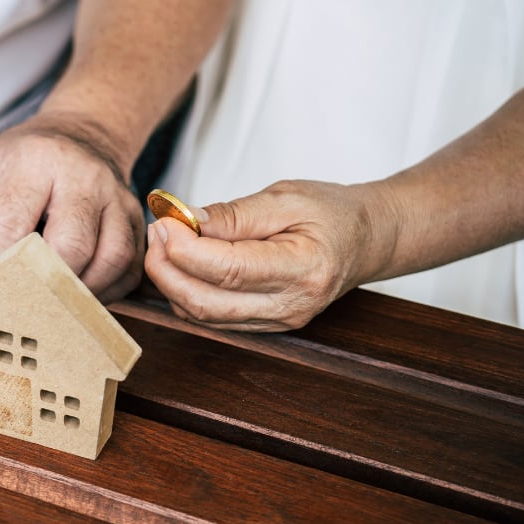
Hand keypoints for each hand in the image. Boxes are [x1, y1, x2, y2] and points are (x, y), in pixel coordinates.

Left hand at [0, 114, 145, 302]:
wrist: (79, 135)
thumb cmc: (21, 164)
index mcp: (35, 162)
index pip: (14, 225)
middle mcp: (84, 177)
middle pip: (71, 247)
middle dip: (44, 284)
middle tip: (22, 304)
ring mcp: (117, 198)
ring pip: (110, 260)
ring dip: (80, 292)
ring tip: (53, 303)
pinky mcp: (137, 220)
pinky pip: (129, 268)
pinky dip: (106, 291)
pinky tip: (80, 292)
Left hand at [143, 179, 395, 330]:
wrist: (367, 240)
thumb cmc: (332, 213)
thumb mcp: (286, 197)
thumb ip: (234, 214)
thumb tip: (186, 221)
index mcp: (304, 269)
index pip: (229, 270)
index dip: (185, 249)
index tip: (165, 222)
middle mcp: (291, 305)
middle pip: (207, 303)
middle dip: (166, 269)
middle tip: (156, 231)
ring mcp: (278, 322)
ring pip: (203, 316)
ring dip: (171, 281)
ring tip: (164, 241)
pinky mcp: (264, 326)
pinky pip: (211, 318)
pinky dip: (186, 292)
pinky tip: (181, 262)